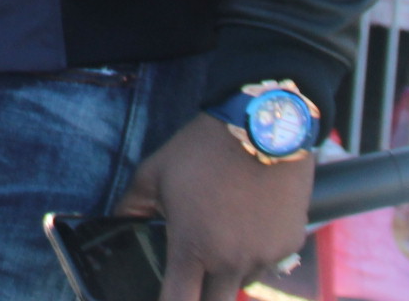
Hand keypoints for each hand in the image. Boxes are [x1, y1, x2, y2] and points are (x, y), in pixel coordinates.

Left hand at [112, 114, 310, 300]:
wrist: (264, 125)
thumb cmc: (203, 149)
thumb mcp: (155, 172)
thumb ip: (132, 207)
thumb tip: (119, 226)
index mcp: (192, 247)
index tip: (166, 297)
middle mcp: (230, 261)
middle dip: (202, 295)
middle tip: (195, 275)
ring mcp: (264, 257)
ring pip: (242, 281)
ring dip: (229, 270)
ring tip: (222, 230)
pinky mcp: (290, 245)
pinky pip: (268, 260)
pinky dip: (257, 250)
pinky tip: (249, 219)